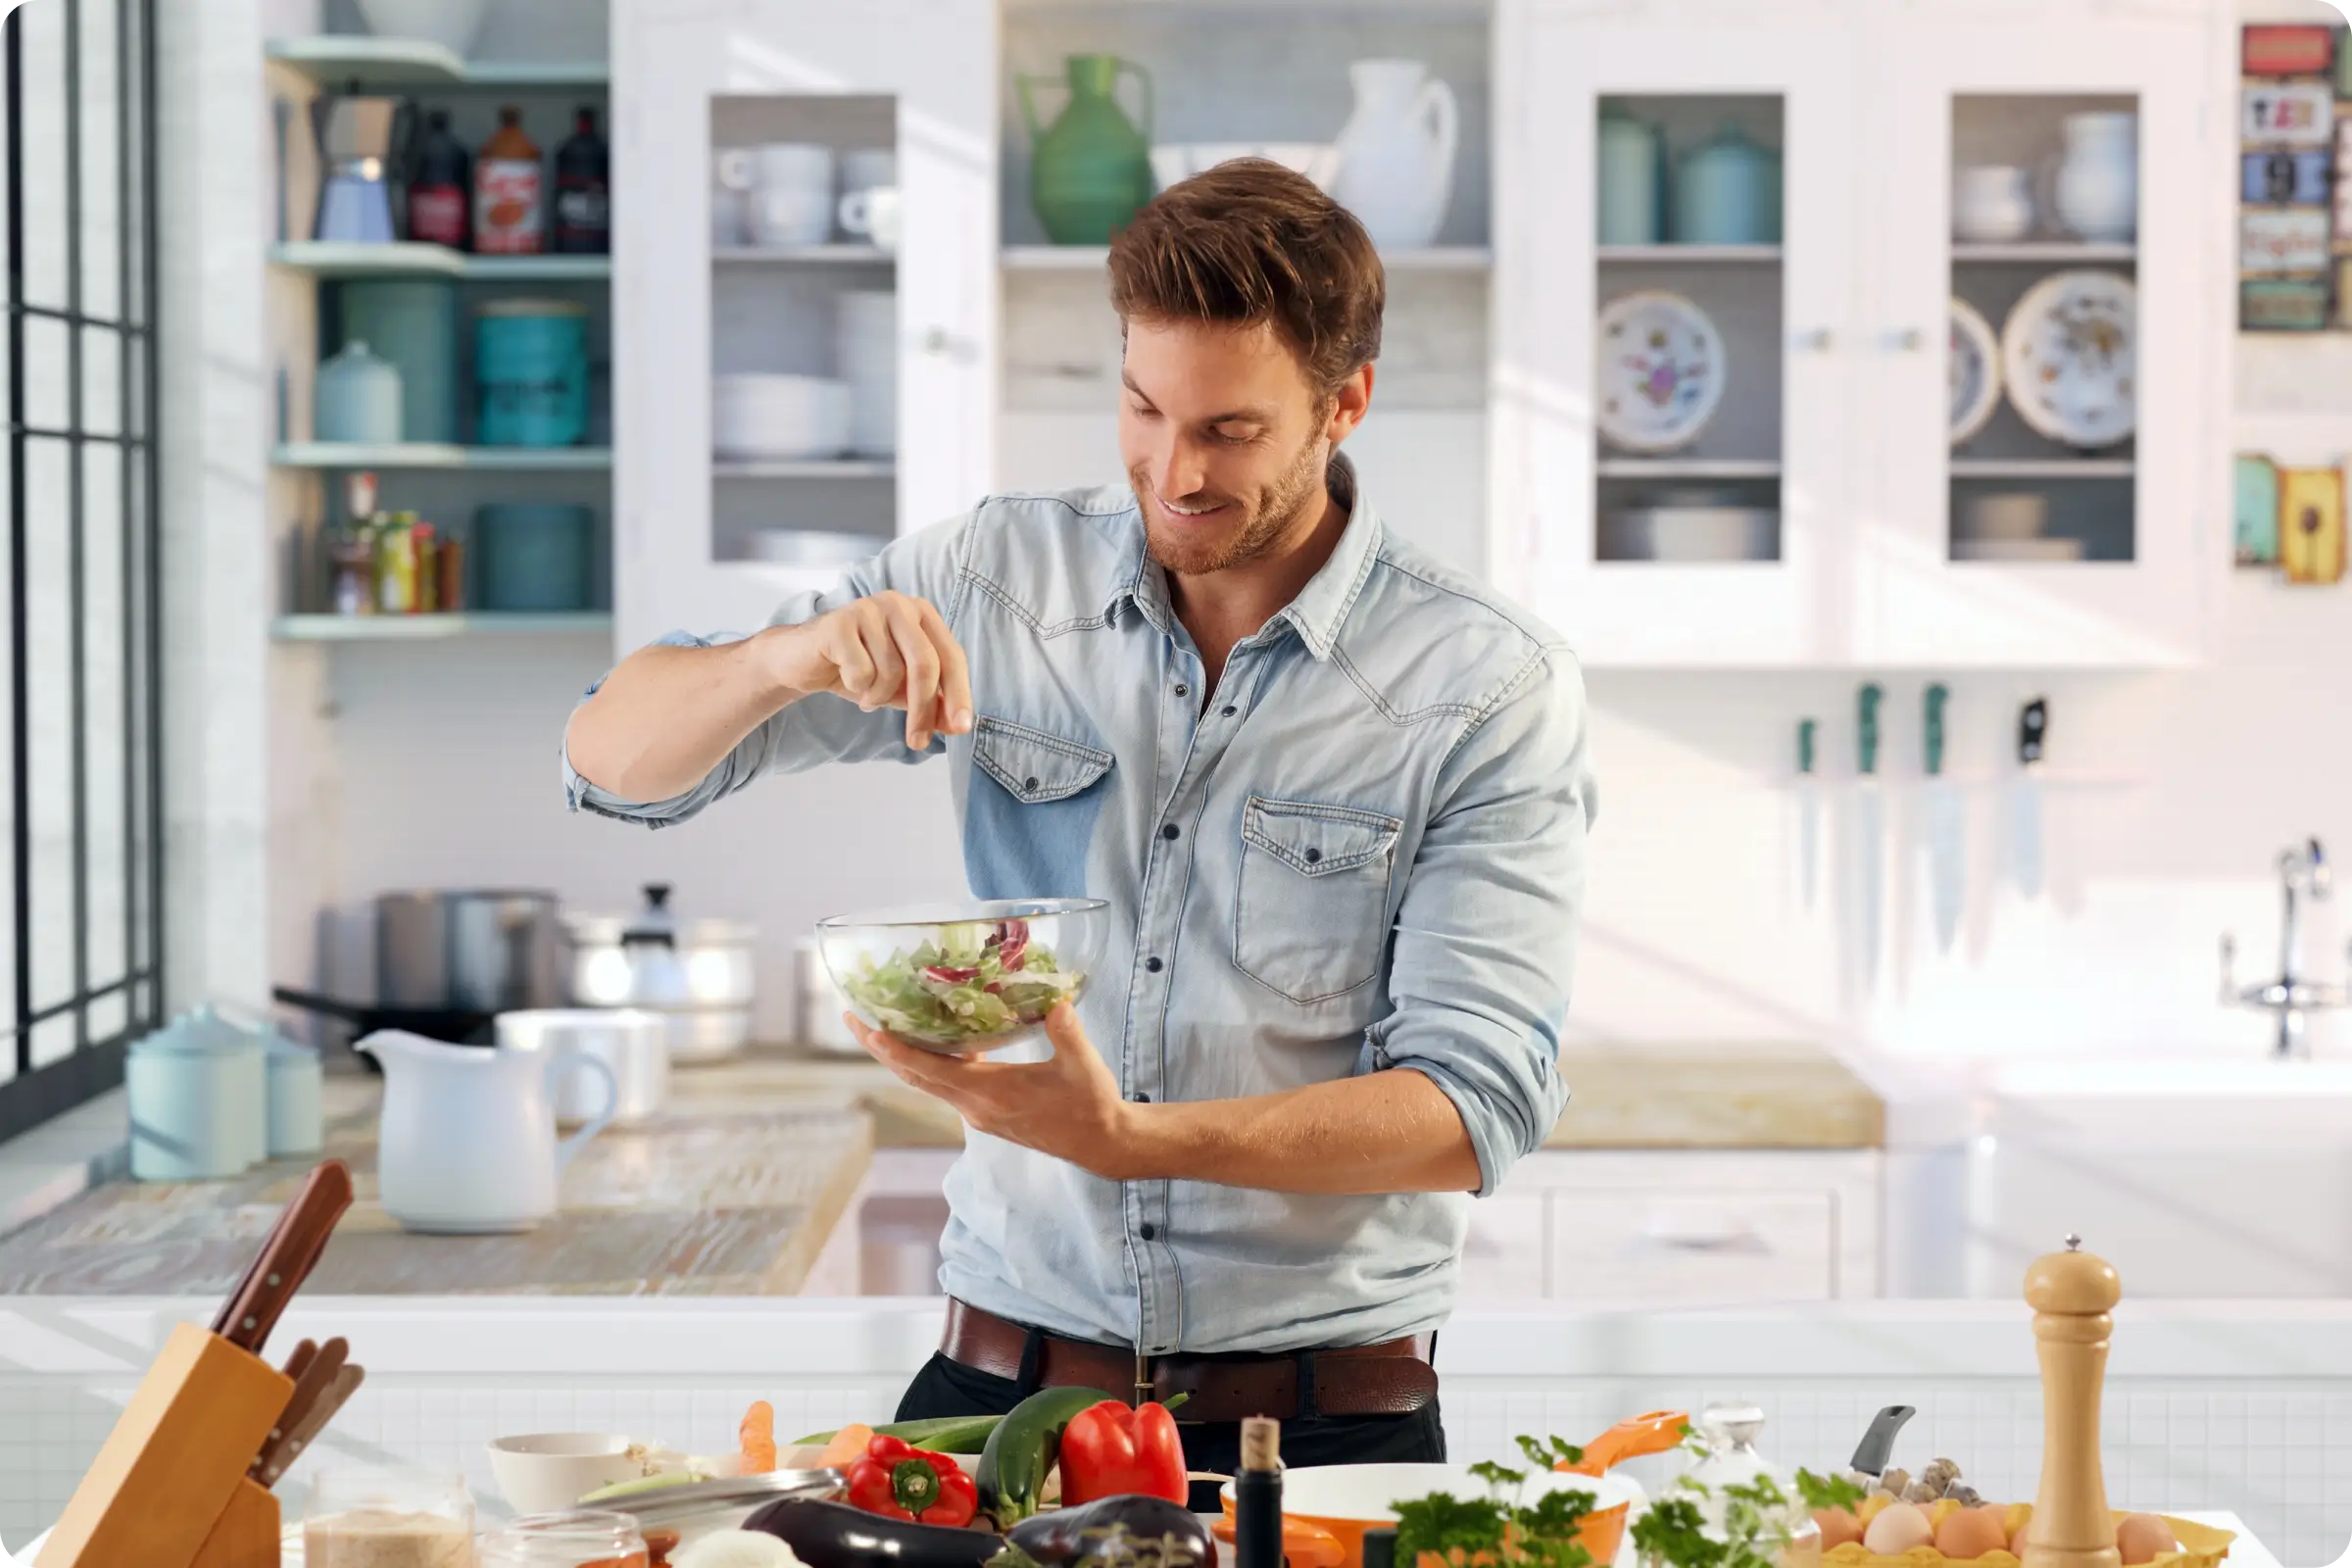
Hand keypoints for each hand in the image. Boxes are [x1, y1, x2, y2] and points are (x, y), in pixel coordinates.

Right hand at [765, 592, 972, 750]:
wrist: (801, 661)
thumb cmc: (857, 669)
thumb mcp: (900, 689)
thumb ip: (931, 702)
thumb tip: (957, 725)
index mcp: (921, 613)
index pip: (951, 656)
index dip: (959, 694)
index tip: (961, 729)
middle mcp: (899, 604)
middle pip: (925, 664)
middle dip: (923, 709)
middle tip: (916, 741)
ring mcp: (868, 609)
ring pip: (890, 671)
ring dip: (878, 696)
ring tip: (865, 693)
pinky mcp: (839, 623)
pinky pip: (861, 672)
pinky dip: (856, 687)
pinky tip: (846, 679)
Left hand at [850, 1003, 1147, 1179]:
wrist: (1101, 1143)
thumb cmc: (1092, 1104)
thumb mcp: (1082, 1064)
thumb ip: (1066, 1031)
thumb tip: (1055, 999)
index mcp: (991, 1093)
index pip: (929, 1071)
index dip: (896, 1050)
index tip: (869, 1028)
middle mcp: (975, 1107)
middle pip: (914, 1076)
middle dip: (881, 1048)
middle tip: (852, 1016)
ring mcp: (979, 1113)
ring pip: (927, 1083)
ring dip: (900, 1056)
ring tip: (878, 1026)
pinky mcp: (987, 1114)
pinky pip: (946, 1086)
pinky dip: (929, 1064)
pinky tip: (933, 1039)